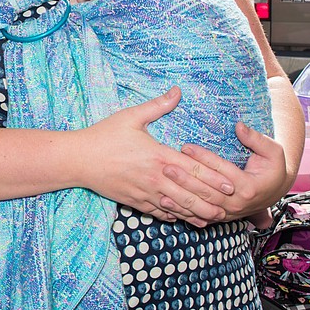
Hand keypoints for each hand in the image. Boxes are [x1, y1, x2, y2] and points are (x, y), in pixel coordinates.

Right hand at [83, 87, 228, 226]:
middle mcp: (155, 178)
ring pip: (177, 208)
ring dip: (197, 214)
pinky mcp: (134, 201)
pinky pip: (159, 213)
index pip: (193, 170)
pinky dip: (174, 217)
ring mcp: (145, 193)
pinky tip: (183, 218)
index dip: (214, 179)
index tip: (231, 186)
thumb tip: (177, 91)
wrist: (78, 159)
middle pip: (190, 194)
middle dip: (212, 202)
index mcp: (158, 156)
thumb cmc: (104, 136)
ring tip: (213, 218)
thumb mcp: (131, 117)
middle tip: (231, 208)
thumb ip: (158, 106)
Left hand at [167, 122, 288, 221]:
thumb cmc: (272, 167)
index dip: (203, 158)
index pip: (221, 170)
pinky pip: (197, 215)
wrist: (274, 192)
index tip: (185, 147)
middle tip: (166, 165)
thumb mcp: (273, 151)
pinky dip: (180, 210)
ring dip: (179, 195)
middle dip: (186, 178)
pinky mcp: (220, 217)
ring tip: (162, 183)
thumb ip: (257, 139)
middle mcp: (237, 202)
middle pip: (207, 190)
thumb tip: (239, 126)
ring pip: (200, 205)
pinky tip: (164, 202)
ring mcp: (227, 213)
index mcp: (249, 186)